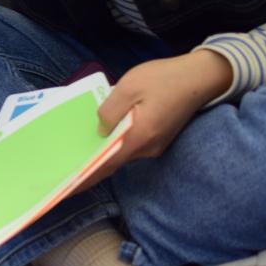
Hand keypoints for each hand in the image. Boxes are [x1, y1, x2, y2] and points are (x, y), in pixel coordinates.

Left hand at [78, 50, 232, 188]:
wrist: (201, 77)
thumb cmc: (164, 78)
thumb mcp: (129, 87)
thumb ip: (110, 111)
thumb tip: (100, 130)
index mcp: (139, 137)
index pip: (107, 165)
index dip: (85, 178)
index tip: (67, 189)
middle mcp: (148, 148)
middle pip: (114, 161)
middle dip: (90, 165)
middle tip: (65, 167)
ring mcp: (156, 145)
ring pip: (123, 152)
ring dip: (103, 152)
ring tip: (78, 150)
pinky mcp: (159, 137)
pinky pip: (133, 144)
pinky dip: (116, 143)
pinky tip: (104, 135)